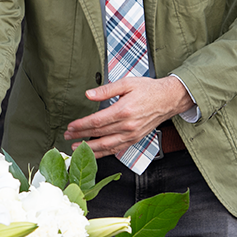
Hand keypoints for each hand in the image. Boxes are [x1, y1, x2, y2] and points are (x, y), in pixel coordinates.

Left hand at [62, 76, 193, 157]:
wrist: (168, 99)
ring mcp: (132, 135)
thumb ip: (106, 90)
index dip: (81, 125)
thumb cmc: (148, 89)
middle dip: (81, 136)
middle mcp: (127, 125)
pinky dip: (103, 153)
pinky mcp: (135, 139)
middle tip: (67, 135)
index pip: (97, 121)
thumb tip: (88, 94)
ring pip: (106, 146)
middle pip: (99, 134)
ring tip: (75, 147)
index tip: (70, 126)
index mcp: (124, 110)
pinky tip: (94, 153)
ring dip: (89, 148)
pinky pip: (116, 149)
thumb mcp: (126, 83)